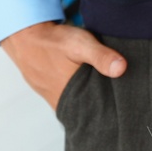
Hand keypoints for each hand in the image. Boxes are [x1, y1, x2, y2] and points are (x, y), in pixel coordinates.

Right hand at [0, 20, 126, 110]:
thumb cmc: (53, 41)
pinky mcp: (50, 89)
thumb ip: (101, 57)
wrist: (25, 36)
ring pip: (78, 102)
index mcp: (70, 97)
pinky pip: (68, 95)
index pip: (95, 114)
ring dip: (90, 97)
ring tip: (108, 90)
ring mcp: (53, 96)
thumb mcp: (81, 45)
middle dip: (103, 105)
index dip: (111, 111)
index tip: (125, 107)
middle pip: (87, 109)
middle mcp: (61, 101)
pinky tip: (88, 82)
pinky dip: (79, 91)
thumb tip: (121, 69)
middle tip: (121, 97)